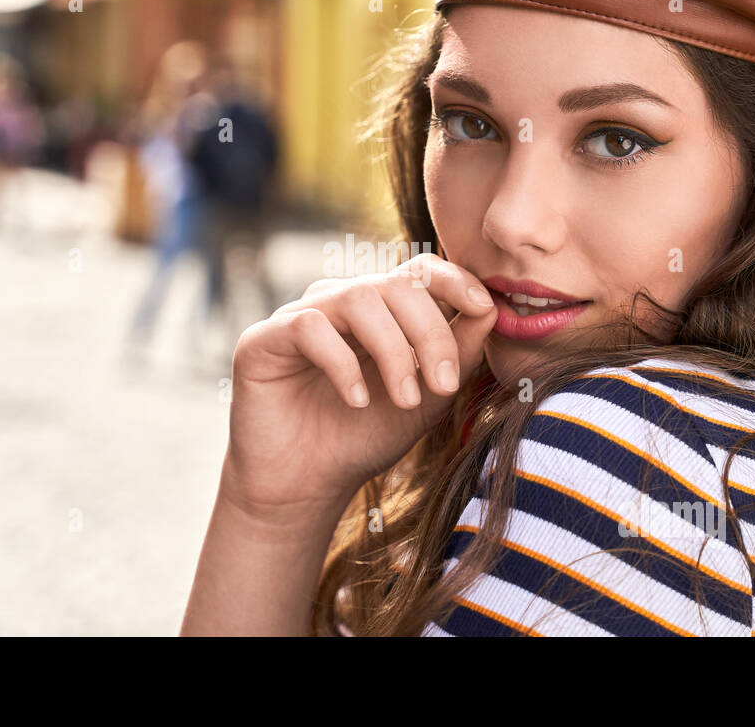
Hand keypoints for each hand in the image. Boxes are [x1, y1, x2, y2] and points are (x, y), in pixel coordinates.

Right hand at [224, 253, 497, 512]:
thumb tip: (490, 308)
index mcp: (382, 309)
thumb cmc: (365, 437)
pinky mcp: (263, 338)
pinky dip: (342, 363)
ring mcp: (301, 315)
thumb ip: (457, 355)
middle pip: (397, 284)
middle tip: (444, 386)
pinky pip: (309, 326)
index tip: (482, 307)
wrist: (306, 484)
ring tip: (405, 399)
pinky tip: (357, 400)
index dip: (454, 279)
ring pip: (359, 297)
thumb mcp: (425, 399)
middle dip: (431, 332)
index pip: (420, 271)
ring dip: (393, 349)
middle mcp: (340, 303)